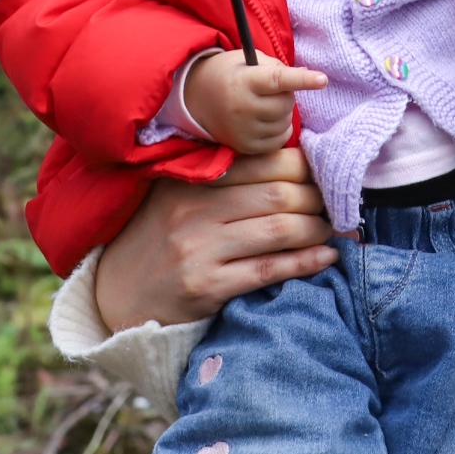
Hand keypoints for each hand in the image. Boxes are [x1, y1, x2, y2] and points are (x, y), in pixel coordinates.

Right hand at [92, 151, 336, 332]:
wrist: (116, 294)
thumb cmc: (162, 238)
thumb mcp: (182, 197)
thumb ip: (226, 177)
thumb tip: (294, 159)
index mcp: (191, 180)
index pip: (263, 161)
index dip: (304, 165)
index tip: (324, 173)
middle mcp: (194, 210)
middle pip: (279, 193)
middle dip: (318, 198)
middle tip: (337, 203)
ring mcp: (199, 249)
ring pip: (279, 230)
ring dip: (318, 229)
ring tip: (334, 228)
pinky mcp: (206, 287)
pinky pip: (269, 270)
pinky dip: (306, 262)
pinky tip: (327, 257)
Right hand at [182, 49, 328, 154]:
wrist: (196, 99)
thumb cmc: (229, 74)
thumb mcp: (247, 60)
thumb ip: (275, 68)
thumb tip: (306, 78)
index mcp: (243, 81)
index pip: (278, 80)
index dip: (302, 79)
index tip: (323, 79)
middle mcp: (242, 108)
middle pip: (285, 104)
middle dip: (287, 95)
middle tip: (271, 90)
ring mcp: (243, 130)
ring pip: (284, 122)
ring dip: (283, 112)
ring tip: (264, 104)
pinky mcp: (245, 147)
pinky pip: (279, 140)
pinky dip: (280, 129)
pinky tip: (265, 119)